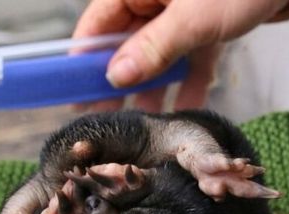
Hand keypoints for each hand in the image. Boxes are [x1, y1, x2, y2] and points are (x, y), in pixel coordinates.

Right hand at [72, 0, 288, 111]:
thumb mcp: (193, 17)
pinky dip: (192, 82)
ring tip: (147, 127)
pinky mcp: (213, 23)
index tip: (76, 95)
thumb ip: (154, 48)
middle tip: (109, 121)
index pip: (98, 25)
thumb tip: (116, 76)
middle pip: (127, 44)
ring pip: (161, 55)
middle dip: (120, 83)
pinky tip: (188, 112)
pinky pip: (194, 57)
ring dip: (156, 89)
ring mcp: (185, 11)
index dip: (85, 61)